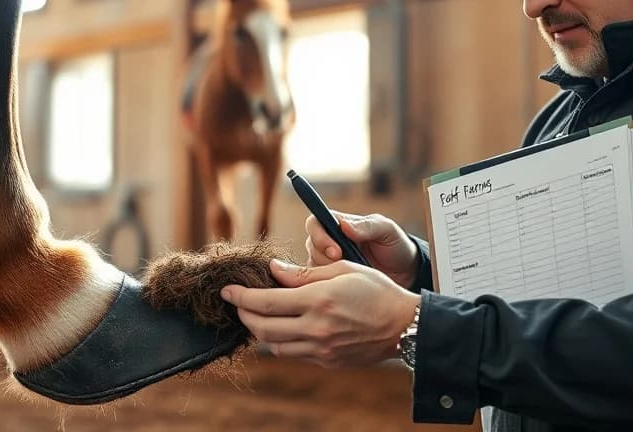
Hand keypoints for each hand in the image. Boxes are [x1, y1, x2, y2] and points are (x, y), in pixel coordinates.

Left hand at [222, 259, 420, 367]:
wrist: (405, 326)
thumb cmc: (377, 290)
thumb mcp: (342, 270)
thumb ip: (304, 273)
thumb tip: (273, 271)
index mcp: (318, 300)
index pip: (265, 302)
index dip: (240, 297)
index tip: (227, 290)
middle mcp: (316, 327)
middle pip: (262, 327)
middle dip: (243, 315)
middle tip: (238, 303)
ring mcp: (321, 348)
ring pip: (274, 346)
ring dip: (260, 330)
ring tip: (259, 315)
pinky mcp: (328, 361)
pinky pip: (294, 354)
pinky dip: (283, 341)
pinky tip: (285, 327)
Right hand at [305, 212, 418, 288]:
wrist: (405, 274)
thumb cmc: (396, 247)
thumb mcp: (387, 231)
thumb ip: (367, 226)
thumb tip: (343, 225)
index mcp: (339, 224)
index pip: (314, 223)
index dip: (320, 236)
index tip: (336, 251)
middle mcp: (329, 241)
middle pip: (310, 245)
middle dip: (325, 258)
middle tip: (344, 267)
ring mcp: (328, 262)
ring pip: (312, 265)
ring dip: (328, 273)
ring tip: (349, 278)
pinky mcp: (331, 281)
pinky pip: (318, 284)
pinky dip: (329, 285)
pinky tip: (345, 288)